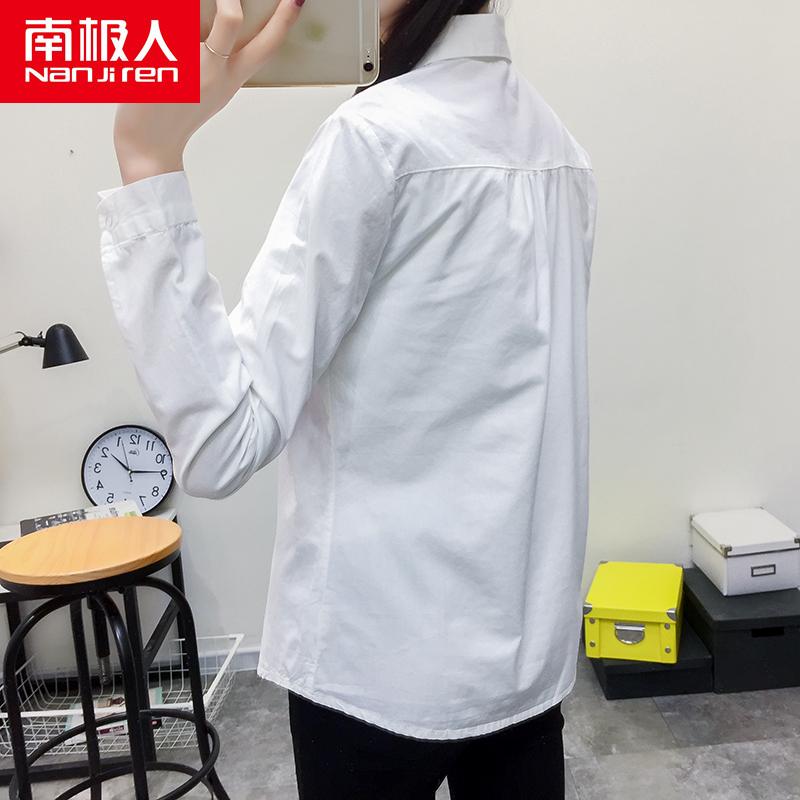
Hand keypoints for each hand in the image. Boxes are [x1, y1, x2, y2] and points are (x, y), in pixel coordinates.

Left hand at [113, 0, 304, 184]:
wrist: (149, 144)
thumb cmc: (176, 117)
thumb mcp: (211, 92)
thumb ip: (221, 65)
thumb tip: (226, 25)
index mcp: (231, 79)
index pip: (266, 47)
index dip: (284, 21)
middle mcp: (215, 71)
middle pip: (232, 20)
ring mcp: (188, 66)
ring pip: (185, 16)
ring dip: (176, 16)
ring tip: (159, 34)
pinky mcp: (160, 63)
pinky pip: (154, 27)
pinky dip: (145, 28)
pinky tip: (138, 46)